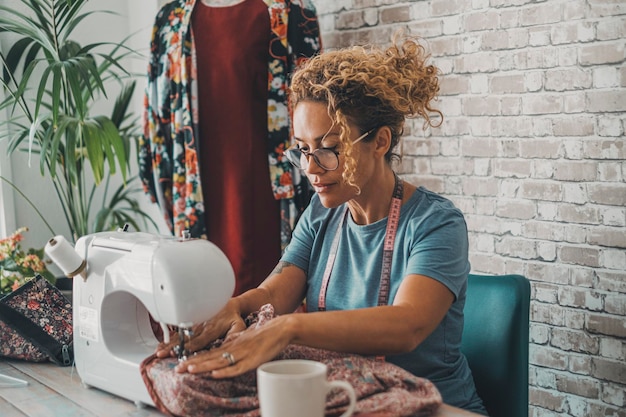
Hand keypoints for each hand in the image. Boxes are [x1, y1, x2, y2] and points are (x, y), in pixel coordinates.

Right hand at [155, 299, 246, 357]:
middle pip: (185, 338)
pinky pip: (180, 331)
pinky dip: (170, 337)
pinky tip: (162, 343)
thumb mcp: (239, 325)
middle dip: (172, 347)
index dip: (188, 347)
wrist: (230, 304)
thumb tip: (232, 343)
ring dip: (169, 343)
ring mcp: (195, 324)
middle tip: (161, 354)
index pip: (199, 340)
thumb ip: (236, 334)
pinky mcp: (192, 323)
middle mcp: (201, 327)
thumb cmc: (234, 317)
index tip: (177, 352)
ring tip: (158, 350)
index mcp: (212, 329)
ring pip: (180, 335)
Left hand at [174, 314, 291, 377]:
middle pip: (211, 357)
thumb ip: (233, 344)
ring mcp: (243, 354)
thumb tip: (223, 352)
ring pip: (220, 362)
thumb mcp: (245, 338)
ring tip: (190, 369)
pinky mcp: (253, 360)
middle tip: (178, 368)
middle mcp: (234, 348)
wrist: (281, 328)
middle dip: (193, 363)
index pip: (209, 353)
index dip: (195, 358)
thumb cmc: (265, 334)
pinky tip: (215, 374)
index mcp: (231, 344)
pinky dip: (226, 371)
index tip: (180, 363)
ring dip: (205, 366)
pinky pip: (237, 367)